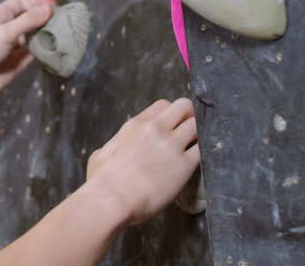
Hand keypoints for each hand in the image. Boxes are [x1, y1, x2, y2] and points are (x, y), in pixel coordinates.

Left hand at [0, 0, 56, 103]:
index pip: (21, 3)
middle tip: (64, 21)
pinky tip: (56, 50)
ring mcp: (13, 46)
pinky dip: (45, 51)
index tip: (55, 5)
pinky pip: (35, 54)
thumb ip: (27, 21)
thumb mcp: (4, 32)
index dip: (37, 2)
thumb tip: (49, 9)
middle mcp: (7, 29)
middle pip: (30, 19)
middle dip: (45, 19)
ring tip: (64, 35)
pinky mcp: (17, 63)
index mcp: (0, 16)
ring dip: (47, 35)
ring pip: (34, 37)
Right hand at [84, 98, 200, 224]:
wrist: (113, 199)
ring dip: (197, 133)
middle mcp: (157, 129)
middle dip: (188, 116)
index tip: (172, 124)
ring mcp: (172, 145)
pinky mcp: (184, 165)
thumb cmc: (102, 180)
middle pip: (184, 107)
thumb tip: (118, 148)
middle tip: (187, 131)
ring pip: (196, 125)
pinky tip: (196, 160)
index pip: (163, 105)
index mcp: (137, 124)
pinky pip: (202, 149)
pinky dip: (202, 152)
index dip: (170, 114)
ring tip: (193, 147)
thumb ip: (116, 145)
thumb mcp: (102, 153)